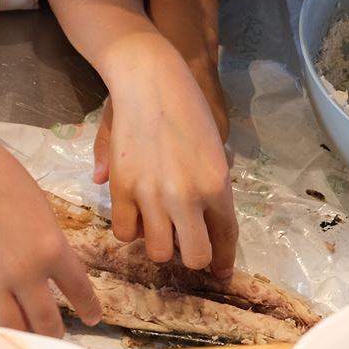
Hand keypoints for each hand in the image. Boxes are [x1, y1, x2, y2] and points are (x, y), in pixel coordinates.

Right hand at [0, 125, 102, 336]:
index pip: (80, 290)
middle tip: (54, 336)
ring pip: (13, 329)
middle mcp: (26, 273)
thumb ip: (47, 242)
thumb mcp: (38, 206)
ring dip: (22, 338)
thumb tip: (48, 268)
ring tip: (24, 340)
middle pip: (46, 322)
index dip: (88, 309)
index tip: (92, 318)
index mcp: (52, 248)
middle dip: (54, 334)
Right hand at [94, 34, 236, 275]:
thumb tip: (190, 220)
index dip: (223, 260)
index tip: (220, 270)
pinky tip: (135, 216)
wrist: (150, 78)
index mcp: (217, 185)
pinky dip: (131, 230)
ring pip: (159, 251)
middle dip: (194, 256)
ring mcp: (153, 194)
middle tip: (186, 244)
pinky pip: (125, 232)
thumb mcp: (212, 147)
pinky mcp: (123, 187)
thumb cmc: (188, 105)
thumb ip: (206, 187)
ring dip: (161, 245)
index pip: (226, 237)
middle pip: (195, 255)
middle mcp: (187, 196)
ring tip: (159, 229)